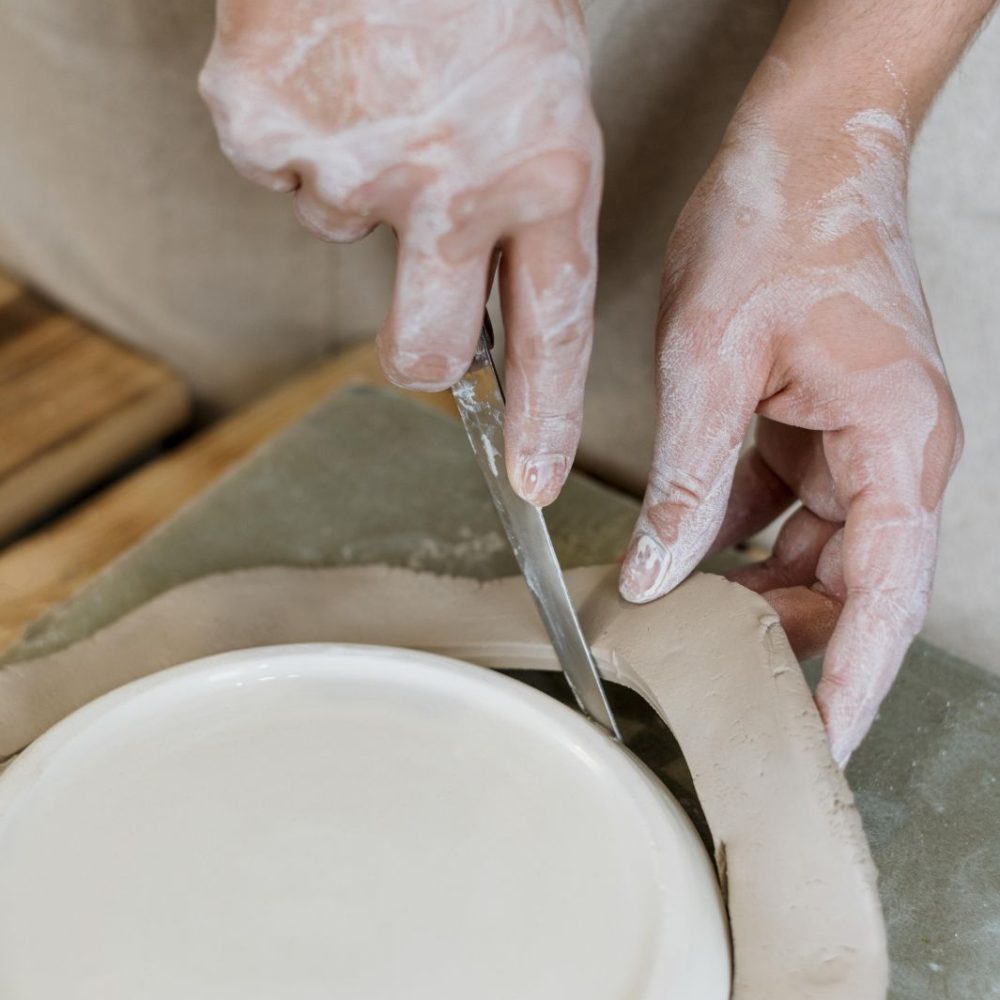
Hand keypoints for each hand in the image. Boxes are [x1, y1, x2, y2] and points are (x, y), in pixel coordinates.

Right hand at [200, 0, 601, 505]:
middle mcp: (453, 186)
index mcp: (545, 174)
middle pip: (421, 351)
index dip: (544, 420)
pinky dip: (298, 133)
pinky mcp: (265, 128)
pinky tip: (329, 70)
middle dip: (418, 345)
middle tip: (419, 285)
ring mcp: (353, 162)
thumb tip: (472, 299)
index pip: (551, 334)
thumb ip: (515, 205)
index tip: (537, 481)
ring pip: (345, 236)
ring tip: (383, 91)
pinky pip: (280, 171)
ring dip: (360, 182)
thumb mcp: (545, 98)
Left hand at [618, 66, 962, 764]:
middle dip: (789, 636)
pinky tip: (689, 554)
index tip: (818, 745)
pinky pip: (787, 507)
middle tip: (715, 683)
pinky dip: (740, 536)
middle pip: (852, 583)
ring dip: (755, 588)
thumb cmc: (782, 226)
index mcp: (898, 442)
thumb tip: (656, 571)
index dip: (854, 679)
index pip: (889, 593)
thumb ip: (689, 477)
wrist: (801, 149)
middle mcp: (893, 452)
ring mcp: (858, 441)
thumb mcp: (714, 360)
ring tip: (685, 619)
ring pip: (816, 552)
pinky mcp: (820, 426)